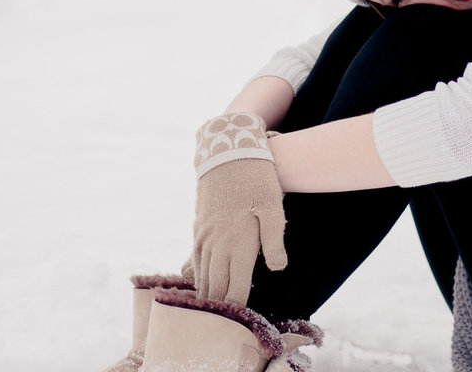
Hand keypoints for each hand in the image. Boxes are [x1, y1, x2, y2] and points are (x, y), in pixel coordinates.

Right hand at [191, 113, 287, 303]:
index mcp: (238, 242)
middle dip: (218, 304)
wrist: (228, 150)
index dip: (237, 303)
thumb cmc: (257, 178)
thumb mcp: (274, 207)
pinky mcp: (199, 224)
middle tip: (221, 320)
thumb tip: (277, 268)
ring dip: (204, 291)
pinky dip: (195, 272)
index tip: (240, 318)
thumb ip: (274, 241)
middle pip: (215, 283)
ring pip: (202, 272)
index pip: (234, 285)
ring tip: (208, 308)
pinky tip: (198, 278)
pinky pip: (194, 256)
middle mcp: (217, 243)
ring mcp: (205, 234)